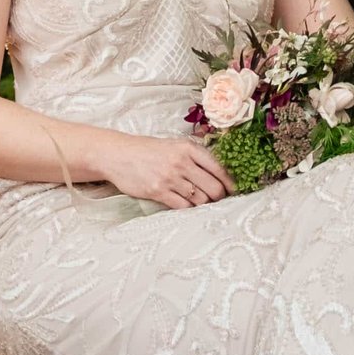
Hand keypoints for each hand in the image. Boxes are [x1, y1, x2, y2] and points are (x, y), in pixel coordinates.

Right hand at [93, 129, 231, 208]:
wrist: (119, 155)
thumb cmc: (149, 150)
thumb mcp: (174, 145)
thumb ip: (195, 156)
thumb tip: (219, 172)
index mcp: (188, 148)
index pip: (219, 167)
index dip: (230, 182)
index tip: (234, 189)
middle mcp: (182, 162)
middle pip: (213, 187)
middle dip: (219, 197)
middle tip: (218, 200)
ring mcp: (170, 178)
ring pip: (200, 199)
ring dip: (204, 204)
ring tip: (202, 203)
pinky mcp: (158, 192)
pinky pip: (183, 207)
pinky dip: (189, 209)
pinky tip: (188, 206)